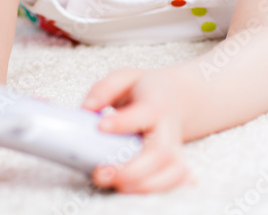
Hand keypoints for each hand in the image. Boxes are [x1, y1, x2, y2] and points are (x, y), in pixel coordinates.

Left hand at [81, 67, 196, 192]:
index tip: (101, 127)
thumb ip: (104, 89)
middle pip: (159, 152)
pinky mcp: (176, 164)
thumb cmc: (146, 89)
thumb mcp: (125, 78)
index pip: (144, 113)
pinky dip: (158, 189)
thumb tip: (86, 108)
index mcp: (155, 104)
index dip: (123, 122)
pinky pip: (174, 182)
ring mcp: (175, 149)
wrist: (181, 96)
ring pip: (171, 172)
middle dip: (131, 169)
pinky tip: (136, 190)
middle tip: (101, 173)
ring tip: (114, 185)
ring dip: (143, 184)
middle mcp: (168, 129)